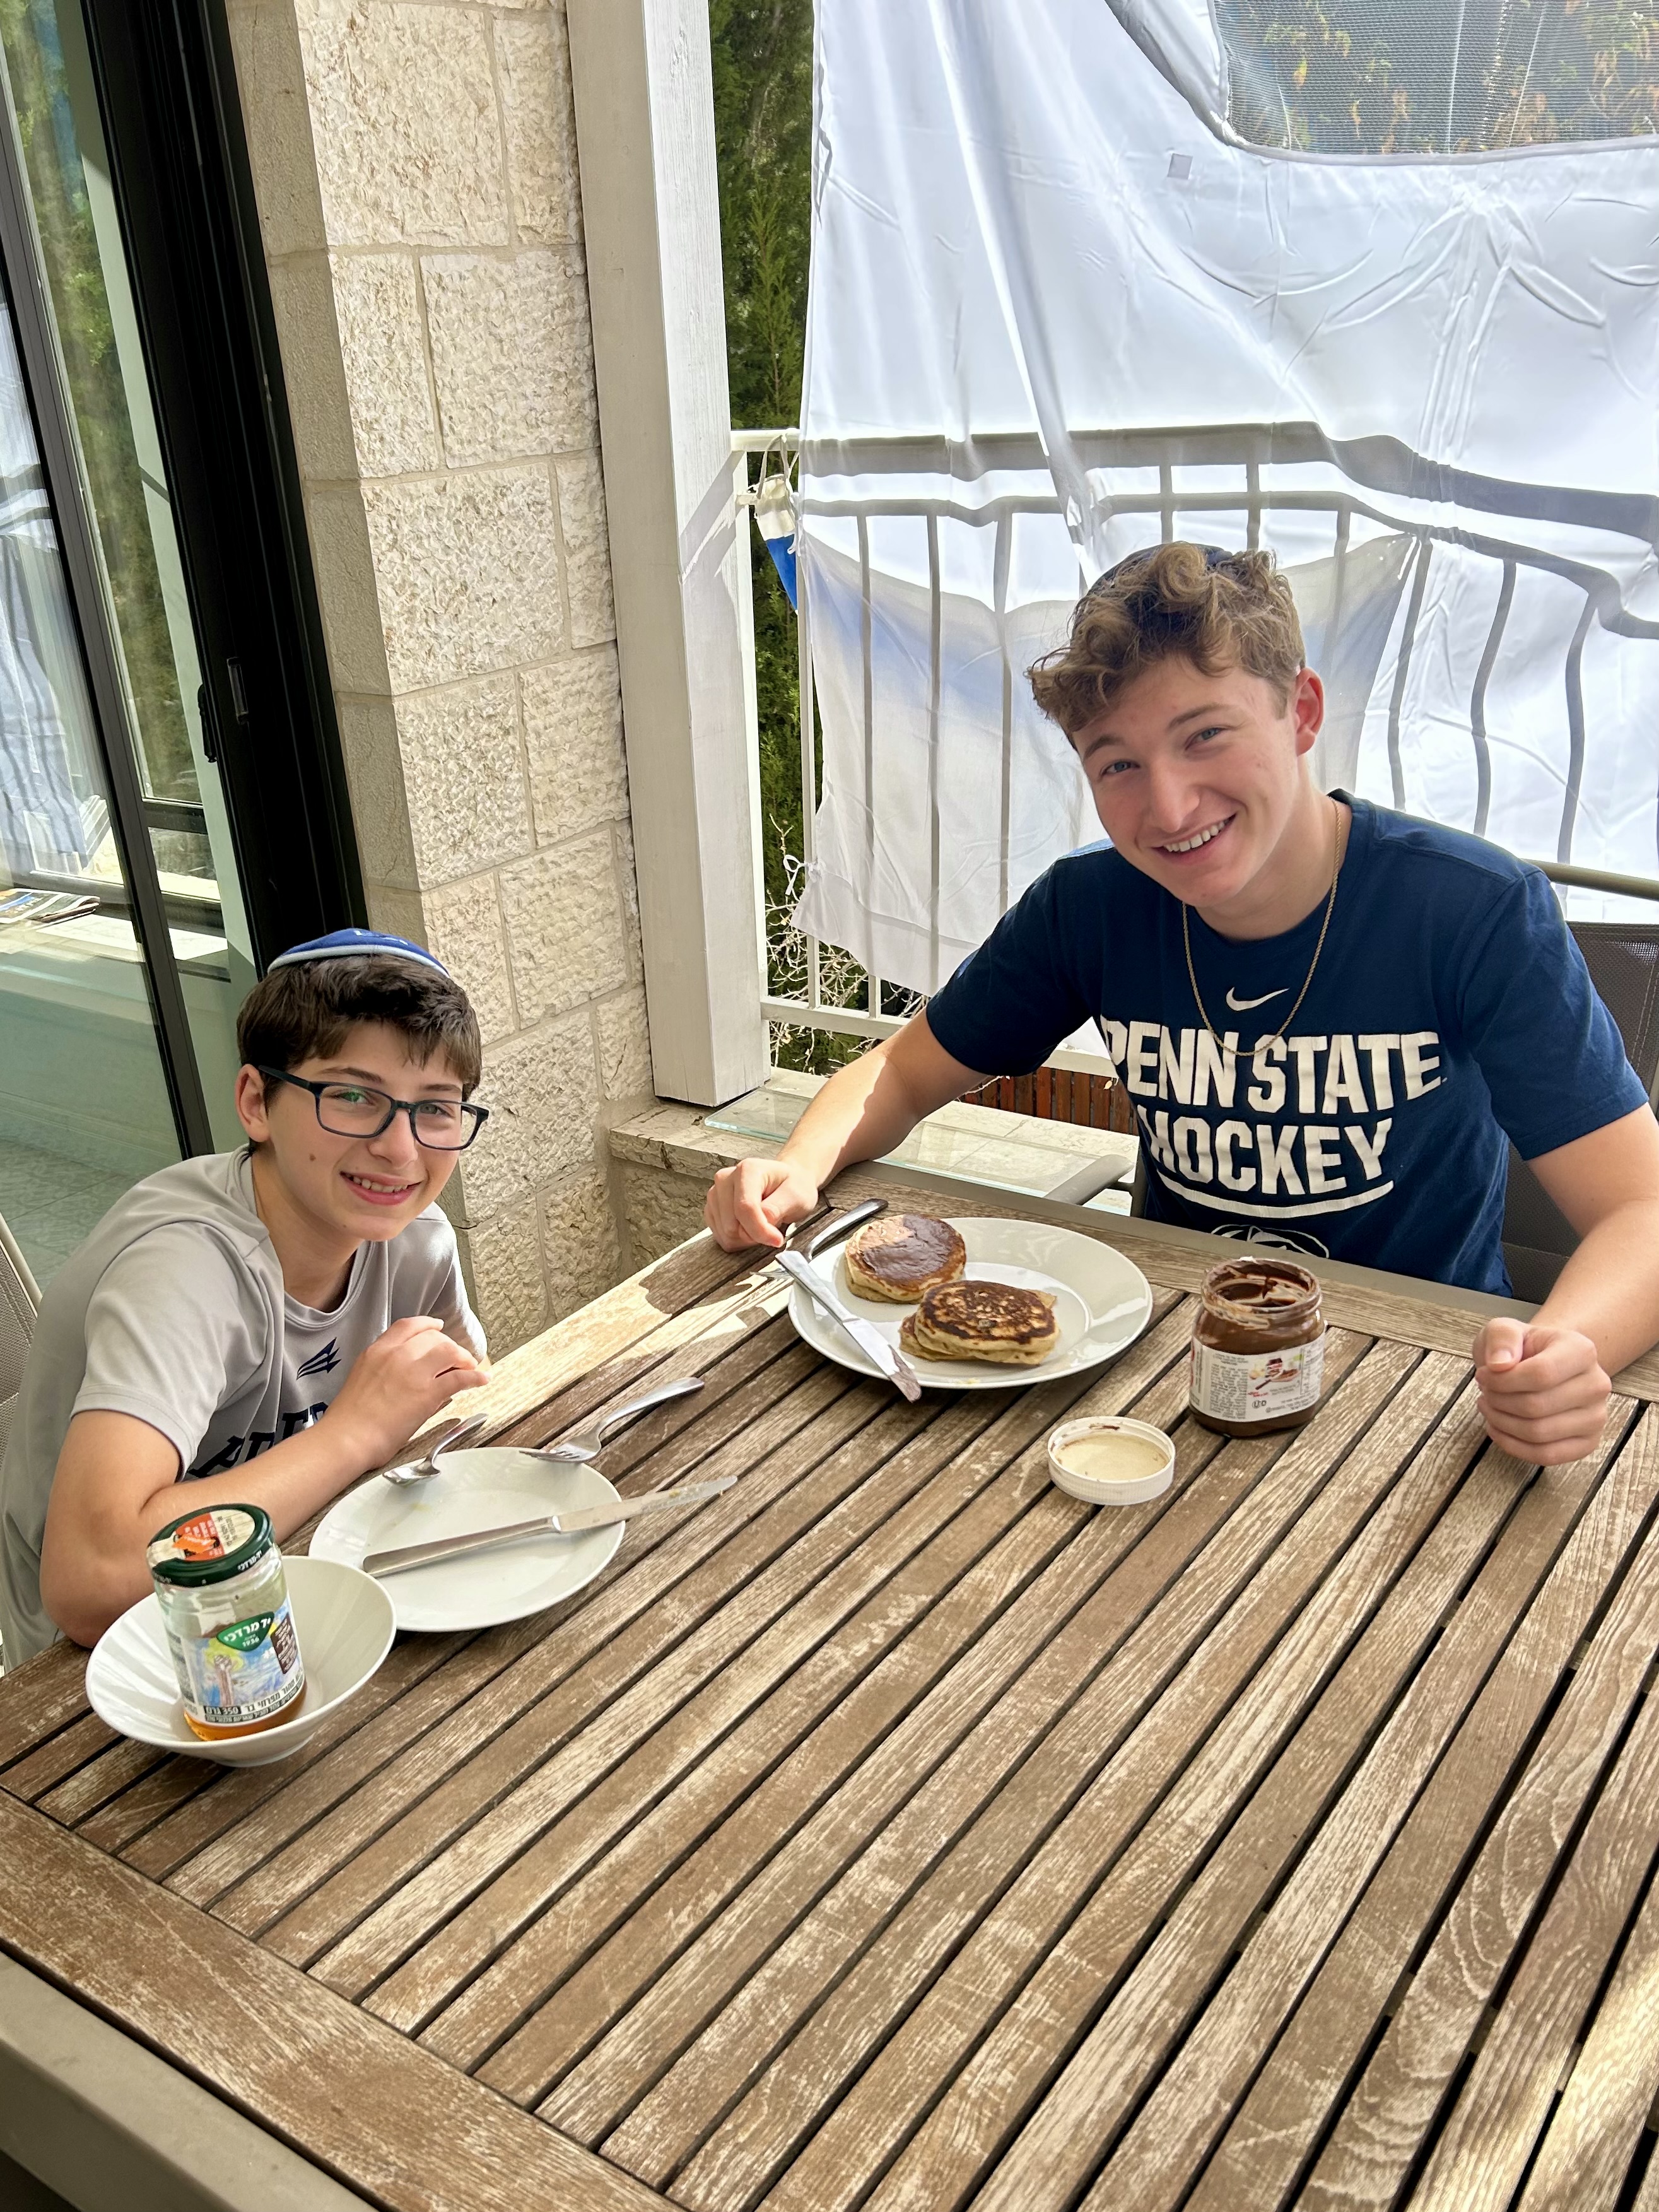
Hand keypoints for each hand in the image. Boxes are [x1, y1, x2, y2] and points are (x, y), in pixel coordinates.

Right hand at [323, 1314, 487, 1468]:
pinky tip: (481, 1380)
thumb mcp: (363, 1381)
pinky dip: (475, 1377)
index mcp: (376, 1351)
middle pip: (433, 1337)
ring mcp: (413, 1372)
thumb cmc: (349, 1421)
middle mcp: (396, 1355)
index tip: (437, 1328)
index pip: (408, 1326)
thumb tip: (412, 1376)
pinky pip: (460, 1378)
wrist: (346, 1439)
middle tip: (457, 1357)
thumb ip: (385, 1372)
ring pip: (449, 1351)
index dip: (427, 1325)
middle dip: (449, 1346)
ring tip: (469, 1367)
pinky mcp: (427, 1393)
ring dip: (463, 1358)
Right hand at [705, 1157, 819, 1250]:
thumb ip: (776, 1209)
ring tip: (762, 1224)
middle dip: (754, 1235)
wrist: (784, 1184)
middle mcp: (725, 1179)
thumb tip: (761, 1222)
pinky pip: (721, 1238)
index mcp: (747, 1170)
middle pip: (732, 1225)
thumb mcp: (796, 1196)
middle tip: (772, 1227)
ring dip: (746, 1239)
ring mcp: (715, 1194)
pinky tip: (750, 1228)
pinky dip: (738, 1241)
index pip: (745, 1208)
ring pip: (725, 1234)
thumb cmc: (791, 1187)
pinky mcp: (711, 1209)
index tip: (777, 1240)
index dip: (760, 1230)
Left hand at [1473, 1317, 1609, 1465]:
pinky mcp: (1587, 1443)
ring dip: (1502, 1423)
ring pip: (1539, 1433)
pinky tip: (1498, 1428)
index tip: (1482, 1375)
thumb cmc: (1524, 1349)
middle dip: (1498, 1401)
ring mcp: (1596, 1417)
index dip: (1502, 1380)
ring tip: (1489, 1407)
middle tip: (1485, 1392)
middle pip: (1536, 1407)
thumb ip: (1502, 1338)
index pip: (1541, 1374)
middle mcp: (1597, 1385)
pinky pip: (1547, 1456)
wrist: (1542, 1365)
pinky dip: (1514, 1446)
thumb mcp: (1506, 1330)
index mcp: (1582, 1351)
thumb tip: (1499, 1364)